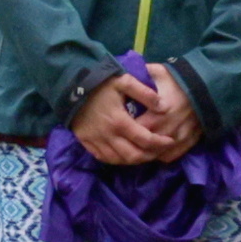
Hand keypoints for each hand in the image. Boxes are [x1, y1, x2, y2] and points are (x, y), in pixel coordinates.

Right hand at [74, 65, 193, 162]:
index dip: (160, 143)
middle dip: (150, 156)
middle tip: (159, 150)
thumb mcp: (124, 81)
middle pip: (133, 155)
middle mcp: (108, 135)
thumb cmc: (100, 83)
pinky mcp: (86, 142)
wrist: (70, 85)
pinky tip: (124, 154)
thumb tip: (164, 107)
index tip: (170, 141)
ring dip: (134, 160)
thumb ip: (145, 93)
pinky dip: (117, 160)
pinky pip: (104, 158)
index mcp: (120, 121)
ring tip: (144, 153)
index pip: (145, 139)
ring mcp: (96, 141)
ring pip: (119, 160)